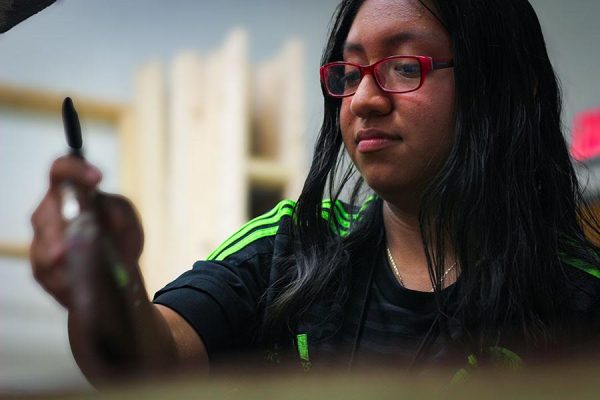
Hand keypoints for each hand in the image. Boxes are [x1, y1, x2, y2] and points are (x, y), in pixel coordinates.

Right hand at [30, 155, 143, 308]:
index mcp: (71, 190)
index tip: (98, 178)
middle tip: (81, 229)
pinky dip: (64, 274)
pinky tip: (77, 278)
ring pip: (44, 243)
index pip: (62, 169)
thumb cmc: (120, 237)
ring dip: (61, 252)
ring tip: (74, 258)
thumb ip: (118, 211)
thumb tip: (100, 210)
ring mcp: (41, 240)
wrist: (118, 274)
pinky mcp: (40, 267)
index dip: (75, 170)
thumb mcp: (128, 220)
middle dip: (63, 221)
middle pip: (47, 211)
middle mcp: (50, 211)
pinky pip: (47, 270)